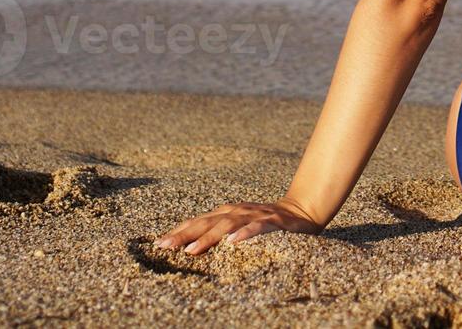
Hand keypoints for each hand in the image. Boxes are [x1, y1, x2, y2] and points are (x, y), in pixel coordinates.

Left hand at [155, 199, 322, 254]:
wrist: (302, 212)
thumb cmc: (266, 224)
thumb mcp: (240, 226)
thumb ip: (220, 233)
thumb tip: (190, 247)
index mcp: (228, 212)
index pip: (199, 220)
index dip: (179, 230)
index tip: (159, 243)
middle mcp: (238, 211)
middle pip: (207, 221)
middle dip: (185, 233)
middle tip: (166, 246)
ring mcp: (255, 215)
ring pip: (228, 224)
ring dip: (209, 236)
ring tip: (192, 250)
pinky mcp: (273, 222)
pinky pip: (257, 228)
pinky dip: (245, 234)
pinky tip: (233, 243)